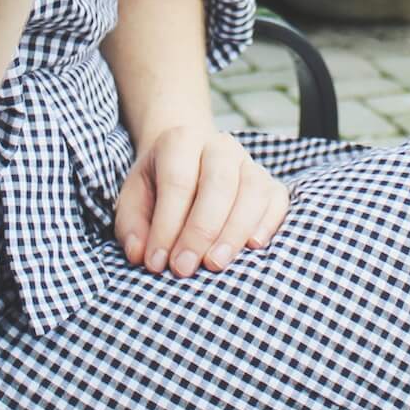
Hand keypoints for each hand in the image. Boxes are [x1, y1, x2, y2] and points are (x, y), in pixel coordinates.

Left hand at [114, 124, 289, 277]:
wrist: (187, 159)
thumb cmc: (158, 184)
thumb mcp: (133, 198)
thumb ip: (132, 227)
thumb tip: (141, 254)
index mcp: (181, 141)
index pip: (178, 182)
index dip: (167, 225)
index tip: (157, 263)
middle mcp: (219, 146)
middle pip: (218, 184)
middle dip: (201, 230)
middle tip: (184, 268)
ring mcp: (249, 163)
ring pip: (252, 191)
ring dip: (235, 231)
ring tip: (215, 264)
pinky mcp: (270, 183)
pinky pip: (278, 200)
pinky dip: (268, 223)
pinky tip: (253, 247)